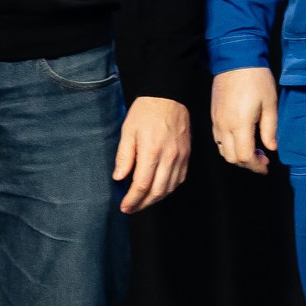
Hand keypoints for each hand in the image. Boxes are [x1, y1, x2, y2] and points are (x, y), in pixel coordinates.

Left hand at [113, 96, 190, 213]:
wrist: (169, 96)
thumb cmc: (146, 111)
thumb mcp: (128, 131)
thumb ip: (124, 156)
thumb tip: (118, 178)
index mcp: (151, 152)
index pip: (141, 186)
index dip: (132, 200)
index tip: (124, 207)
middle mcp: (168, 158)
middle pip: (157, 192)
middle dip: (142, 204)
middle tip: (131, 209)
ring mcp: (180, 158)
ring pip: (169, 188)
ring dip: (155, 199)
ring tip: (142, 202)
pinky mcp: (187, 156)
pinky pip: (179, 179)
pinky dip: (168, 189)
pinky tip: (158, 190)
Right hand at [212, 66, 278, 171]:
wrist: (236, 59)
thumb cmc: (256, 78)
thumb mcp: (270, 103)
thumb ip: (270, 129)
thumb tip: (272, 148)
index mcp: (240, 124)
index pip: (245, 156)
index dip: (256, 166)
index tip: (267, 166)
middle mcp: (224, 125)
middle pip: (231, 158)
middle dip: (247, 164)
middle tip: (262, 159)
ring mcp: (216, 120)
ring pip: (222, 150)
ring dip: (237, 156)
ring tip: (253, 150)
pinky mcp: (213, 115)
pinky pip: (217, 138)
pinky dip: (228, 146)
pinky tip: (241, 138)